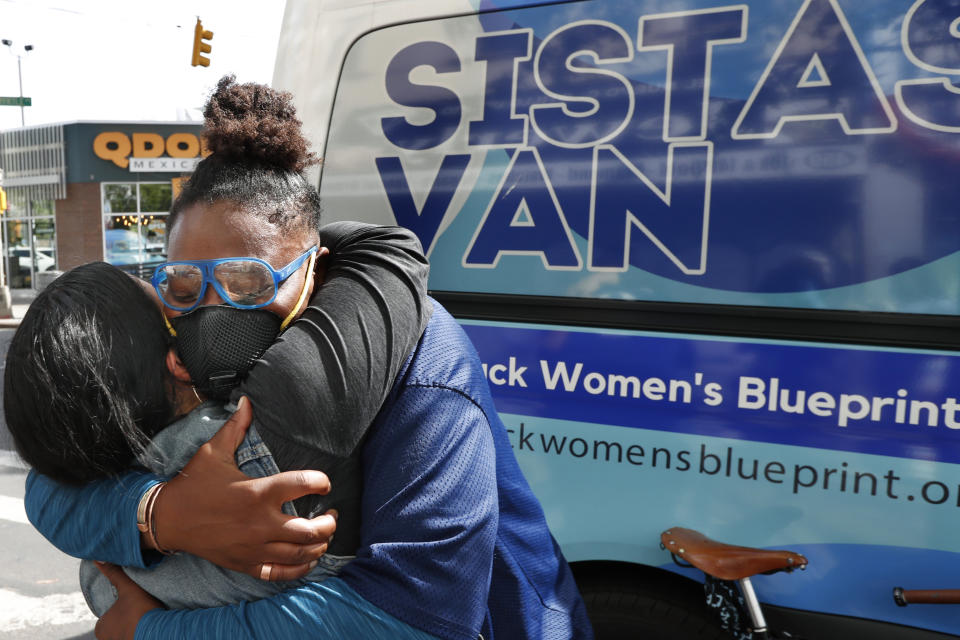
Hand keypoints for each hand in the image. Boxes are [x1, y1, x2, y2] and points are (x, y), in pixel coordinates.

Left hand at [94, 562, 161, 639]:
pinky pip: (135, 635)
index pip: (107, 615)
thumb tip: (98, 559)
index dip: (120, 608)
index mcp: (100, 627)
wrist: (159, 632)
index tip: (132, 604)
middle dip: (126, 619)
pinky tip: (149, 626)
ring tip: (146, 617)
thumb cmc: (139, 611)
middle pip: (116, 625)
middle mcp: (106, 638)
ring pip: (126, 632)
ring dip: (134, 625)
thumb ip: (114, 574)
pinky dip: (140, 632)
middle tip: (139, 610)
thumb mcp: (128, 588)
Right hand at [152, 396, 337, 580]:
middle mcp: (260, 522)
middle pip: (310, 529)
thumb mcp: (213, 452)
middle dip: (329, 523)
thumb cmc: (193, 484)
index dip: (321, 482)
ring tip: (325, 535)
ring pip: (299, 552)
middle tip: (332, 514)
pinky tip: (309, 560)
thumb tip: (247, 400)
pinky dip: (300, 568)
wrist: (167, 520)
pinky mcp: (246, 563)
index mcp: (258, 492)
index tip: (325, 482)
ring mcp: (254, 546)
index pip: (303, 484)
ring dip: (319, 545)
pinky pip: (281, 572)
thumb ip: (236, 427)